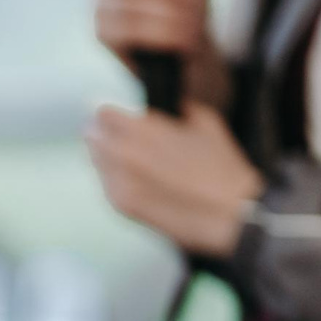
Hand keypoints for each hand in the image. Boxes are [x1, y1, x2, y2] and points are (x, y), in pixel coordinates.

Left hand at [86, 102, 261, 257]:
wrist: (227, 214)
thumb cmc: (221, 166)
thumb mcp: (204, 123)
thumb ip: (177, 110)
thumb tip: (164, 105)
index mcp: (142, 130)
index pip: (103, 112)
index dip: (109, 110)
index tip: (114, 111)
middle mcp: (123, 155)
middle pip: (93, 135)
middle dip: (103, 130)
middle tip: (113, 130)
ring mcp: (119, 183)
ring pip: (95, 160)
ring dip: (105, 153)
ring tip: (124, 153)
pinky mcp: (121, 206)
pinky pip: (105, 184)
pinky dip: (112, 175)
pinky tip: (130, 175)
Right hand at [96, 0, 217, 67]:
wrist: (189, 53)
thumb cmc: (191, 9)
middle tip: (195, 8)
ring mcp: (100, 5)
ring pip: (128, 4)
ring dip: (168, 16)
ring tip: (193, 28)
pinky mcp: (101, 33)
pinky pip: (127, 30)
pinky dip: (159, 35)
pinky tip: (179, 40)